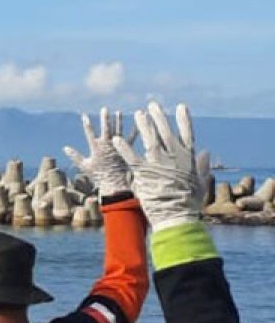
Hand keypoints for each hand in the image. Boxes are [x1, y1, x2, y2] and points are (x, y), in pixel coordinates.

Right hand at [63, 106, 131, 195]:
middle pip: (106, 129)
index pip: (90, 133)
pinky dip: (135, 131)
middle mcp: (107, 146)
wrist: (114, 184)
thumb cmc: (98, 176)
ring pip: (118, 131)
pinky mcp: (126, 151)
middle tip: (105, 109)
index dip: (87, 124)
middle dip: (105, 119)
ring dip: (118, 121)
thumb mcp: (85, 166)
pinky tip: (138, 124)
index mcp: (96, 148)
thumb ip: (75, 156)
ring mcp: (117, 148)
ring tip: (118, 112)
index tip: (84, 116)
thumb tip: (65, 148)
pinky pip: (131, 139)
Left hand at [112, 101, 210, 231]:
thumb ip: (201, 165)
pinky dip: (124, 148)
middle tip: (152, 105)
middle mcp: (173, 158)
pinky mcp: (143, 173)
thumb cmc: (189, 203)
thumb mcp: (200, 182)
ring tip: (138, 114)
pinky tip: (116, 139)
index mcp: (188, 159)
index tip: (180, 106)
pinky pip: (131, 157)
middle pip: (165, 133)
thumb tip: (206, 151)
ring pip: (149, 140)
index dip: (184, 120)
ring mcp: (158, 164)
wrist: (176, 217)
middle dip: (159, 118)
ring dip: (143, 126)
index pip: (187, 134)